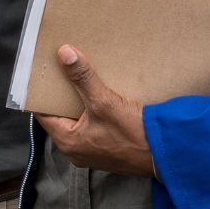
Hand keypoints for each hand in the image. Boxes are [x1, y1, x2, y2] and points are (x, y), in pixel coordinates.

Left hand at [37, 44, 157, 177]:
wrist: (166, 154)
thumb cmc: (133, 135)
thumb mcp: (104, 102)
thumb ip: (82, 78)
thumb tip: (64, 54)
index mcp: (67, 141)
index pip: (43, 113)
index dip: (43, 93)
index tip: (45, 74)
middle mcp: (75, 150)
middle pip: (61, 116)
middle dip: (63, 94)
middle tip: (63, 71)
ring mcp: (92, 152)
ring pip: (78, 121)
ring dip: (80, 102)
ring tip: (82, 80)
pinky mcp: (107, 149)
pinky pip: (93, 127)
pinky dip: (94, 112)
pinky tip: (101, 96)